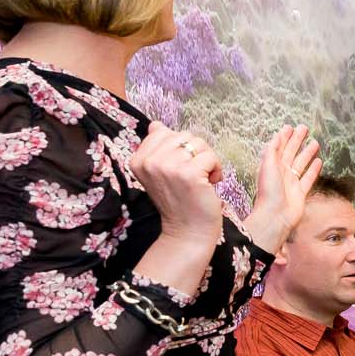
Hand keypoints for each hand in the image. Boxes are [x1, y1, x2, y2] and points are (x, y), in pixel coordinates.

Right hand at [131, 122, 226, 242]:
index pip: (164, 132)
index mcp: (138, 159)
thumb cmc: (179, 201)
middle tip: (195, 176)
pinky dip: (216, 169)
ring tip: (203, 180)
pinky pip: (210, 156)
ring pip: (199, 144)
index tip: (181, 169)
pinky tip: (210, 185)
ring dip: (208, 161)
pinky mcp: (188, 173)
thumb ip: (157, 147)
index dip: (180, 149)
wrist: (187, 231)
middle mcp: (149, 161)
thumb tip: (156, 124)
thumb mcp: (160, 172)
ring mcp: (167, 167)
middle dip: (196, 153)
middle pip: (184, 136)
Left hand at [242, 125, 321, 253]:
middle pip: (291, 152)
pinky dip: (313, 170)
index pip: (279, 147)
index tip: (290, 126)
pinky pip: (308, 178)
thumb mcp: (267, 166)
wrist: (275, 216)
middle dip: (297, 140)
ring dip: (307, 153)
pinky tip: (319, 161)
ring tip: (315, 142)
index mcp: (272, 166)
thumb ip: (272, 150)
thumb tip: (278, 136)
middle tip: (305, 128)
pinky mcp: (300, 192)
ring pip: (301, 164)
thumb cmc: (269, 192)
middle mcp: (281, 173)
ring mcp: (291, 183)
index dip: (285, 136)